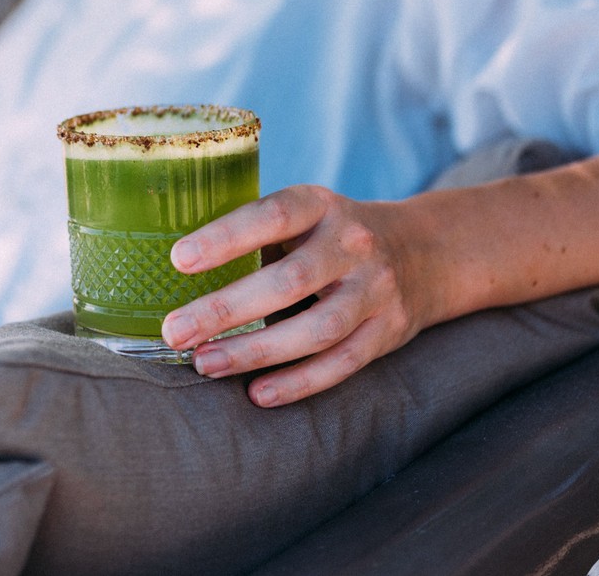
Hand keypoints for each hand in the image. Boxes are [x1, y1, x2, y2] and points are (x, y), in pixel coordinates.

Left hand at [158, 185, 439, 406]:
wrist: (423, 252)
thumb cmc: (330, 235)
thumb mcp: (303, 215)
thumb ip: (256, 235)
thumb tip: (176, 269)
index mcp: (320, 205)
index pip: (272, 215)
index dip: (226, 238)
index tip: (179, 260)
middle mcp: (352, 244)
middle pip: (288, 281)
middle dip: (226, 310)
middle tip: (175, 331)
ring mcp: (374, 290)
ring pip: (315, 329)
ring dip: (255, 352)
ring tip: (204, 364)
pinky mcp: (387, 332)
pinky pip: (341, 363)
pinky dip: (298, 382)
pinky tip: (256, 393)